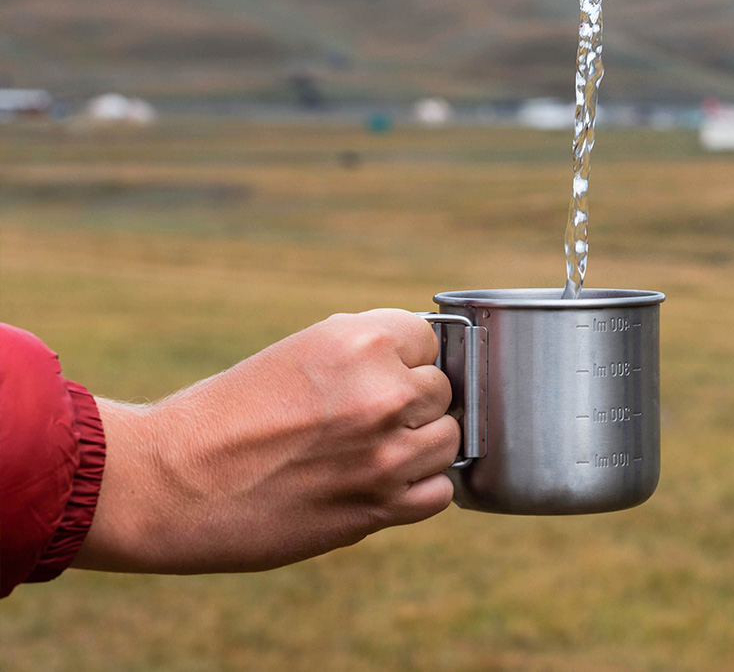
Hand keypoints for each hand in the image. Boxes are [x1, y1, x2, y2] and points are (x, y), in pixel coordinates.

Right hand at [73, 310, 456, 573]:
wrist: (172, 482)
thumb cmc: (228, 412)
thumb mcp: (301, 351)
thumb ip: (366, 354)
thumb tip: (420, 363)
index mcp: (360, 340)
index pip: (428, 339)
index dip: (403, 358)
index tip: (378, 374)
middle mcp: (381, 392)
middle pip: (441, 389)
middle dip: (411, 401)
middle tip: (364, 417)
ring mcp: (385, 454)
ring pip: (448, 439)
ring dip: (419, 444)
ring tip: (373, 449)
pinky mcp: (378, 509)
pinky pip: (439, 492)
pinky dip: (419, 489)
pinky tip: (382, 482)